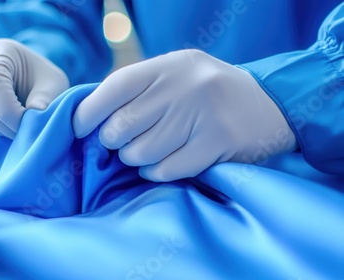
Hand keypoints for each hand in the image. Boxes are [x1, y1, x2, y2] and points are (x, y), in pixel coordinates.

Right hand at [0, 39, 68, 138]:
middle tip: (24, 133)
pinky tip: (4, 126)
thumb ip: (44, 100)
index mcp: (2, 51)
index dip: (9, 113)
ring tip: (16, 129)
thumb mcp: (54, 85)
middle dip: (3, 125)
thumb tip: (31, 120)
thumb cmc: (45, 79)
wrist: (33, 75)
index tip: (27, 126)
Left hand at [73, 50, 296, 181]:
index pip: (115, 87)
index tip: (79, 129)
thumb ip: (140, 88)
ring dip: (134, 159)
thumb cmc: (209, 92)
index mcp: (169, 66)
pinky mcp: (218, 143)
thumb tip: (90, 115)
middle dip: (112, 142)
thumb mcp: (176, 74)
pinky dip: (155, 173)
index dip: (89, 112)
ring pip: (141, 152)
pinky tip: (159, 166)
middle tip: (120, 143)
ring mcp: (203, 114)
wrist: (271, 104)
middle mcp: (184, 86)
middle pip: (122, 125)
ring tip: (145, 153)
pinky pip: (166, 169)